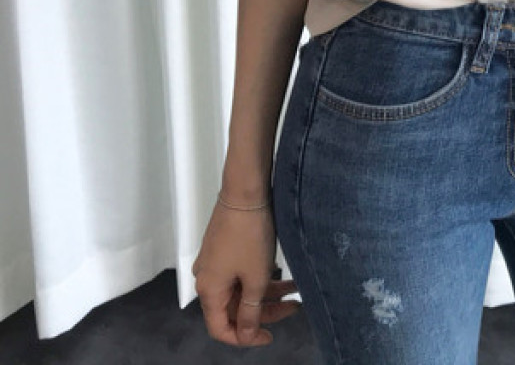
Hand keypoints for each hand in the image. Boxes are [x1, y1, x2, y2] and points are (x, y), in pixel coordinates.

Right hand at [191, 199, 299, 346]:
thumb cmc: (249, 232)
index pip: (220, 328)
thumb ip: (250, 310)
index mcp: (208, 290)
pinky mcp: (225, 246)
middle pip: (233, 307)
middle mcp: (207, 277)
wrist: (246, 190)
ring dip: (268, 292)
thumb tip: (247, 334)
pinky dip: (261, 276)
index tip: (269, 336)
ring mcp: (215, 260)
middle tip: (292, 309)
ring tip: (295, 289)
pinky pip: (242, 270)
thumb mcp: (256, 278)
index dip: (245, 337)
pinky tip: (284, 273)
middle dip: (264, 311)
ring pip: (241, 288)